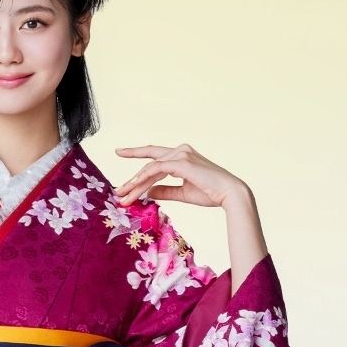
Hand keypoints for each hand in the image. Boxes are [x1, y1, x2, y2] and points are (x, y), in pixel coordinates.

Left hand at [115, 141, 268, 289]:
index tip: (119, 152)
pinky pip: (157, 169)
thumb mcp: (182, 193)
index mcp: (181, 155)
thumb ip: (165, 191)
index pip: (154, 155)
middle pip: (149, 163)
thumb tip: (149, 193)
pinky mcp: (183, 162)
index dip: (136, 154)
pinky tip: (135, 186)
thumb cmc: (210, 194)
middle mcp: (180, 150)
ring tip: (124, 196)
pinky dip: (145, 177)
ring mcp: (181, 154)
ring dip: (136, 183)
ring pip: (151, 168)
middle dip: (132, 179)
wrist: (229, 194)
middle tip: (118, 192)